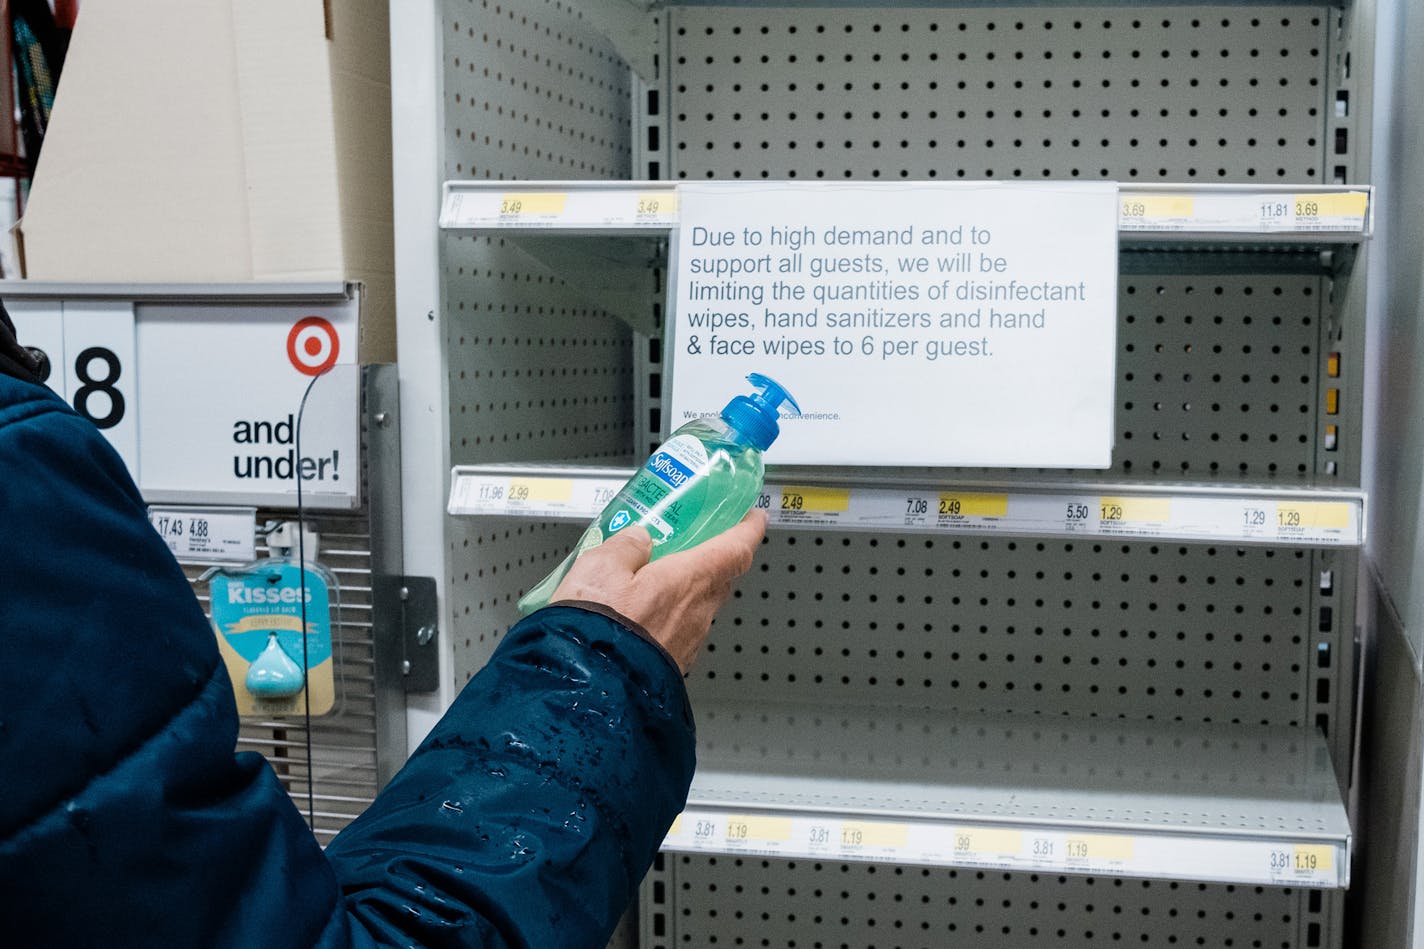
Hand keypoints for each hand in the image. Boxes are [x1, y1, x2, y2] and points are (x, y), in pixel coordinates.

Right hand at [550, 509, 767, 671]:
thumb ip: (625, 547)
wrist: (592, 693)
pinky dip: (671, 613)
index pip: (736, 548)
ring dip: (688, 588)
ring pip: (699, 604)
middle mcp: (697, 611)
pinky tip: (643, 612)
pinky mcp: (672, 662)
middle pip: (720, 576)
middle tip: (699, 539)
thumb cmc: (598, 630)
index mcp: (689, 580)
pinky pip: (681, 628)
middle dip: (714, 555)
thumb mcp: (600, 568)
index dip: (749, 529)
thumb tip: (637, 539)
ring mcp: (688, 641)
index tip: (754, 517)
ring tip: (658, 575)